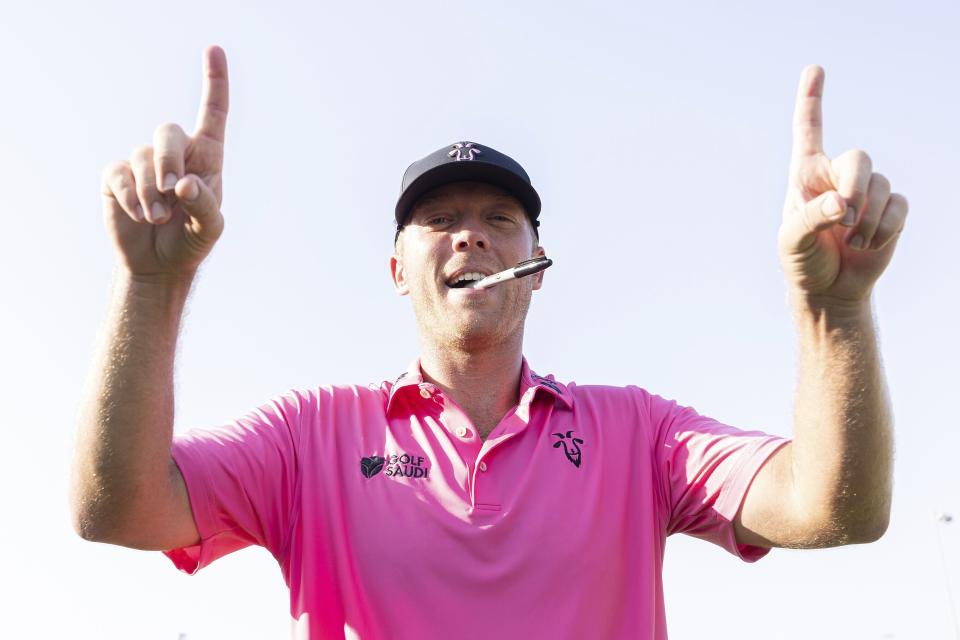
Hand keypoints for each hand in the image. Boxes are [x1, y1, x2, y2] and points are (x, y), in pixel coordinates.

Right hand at [101, 46, 228, 279]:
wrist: (160, 264)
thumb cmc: (192, 240)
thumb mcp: (210, 228)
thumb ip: (204, 204)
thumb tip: (184, 182)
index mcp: (206, 157)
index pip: (212, 113)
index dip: (214, 81)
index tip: (214, 49)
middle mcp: (175, 154)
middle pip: (168, 131)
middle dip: (168, 159)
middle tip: (172, 190)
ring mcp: (143, 163)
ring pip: (142, 156)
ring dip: (150, 191)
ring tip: (159, 218)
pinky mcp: (117, 177)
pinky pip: (119, 174)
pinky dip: (131, 197)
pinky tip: (141, 216)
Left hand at [778, 65, 907, 304]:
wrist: (829, 289)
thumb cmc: (802, 262)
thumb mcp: (792, 242)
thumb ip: (811, 218)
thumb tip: (842, 204)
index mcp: (805, 175)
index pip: (808, 131)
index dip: (811, 100)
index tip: (814, 69)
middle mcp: (837, 176)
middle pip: (859, 158)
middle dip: (856, 187)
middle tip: (844, 218)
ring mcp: (867, 191)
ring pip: (881, 186)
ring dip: (867, 219)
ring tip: (851, 242)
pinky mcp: (890, 211)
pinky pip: (899, 206)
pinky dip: (884, 229)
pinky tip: (868, 245)